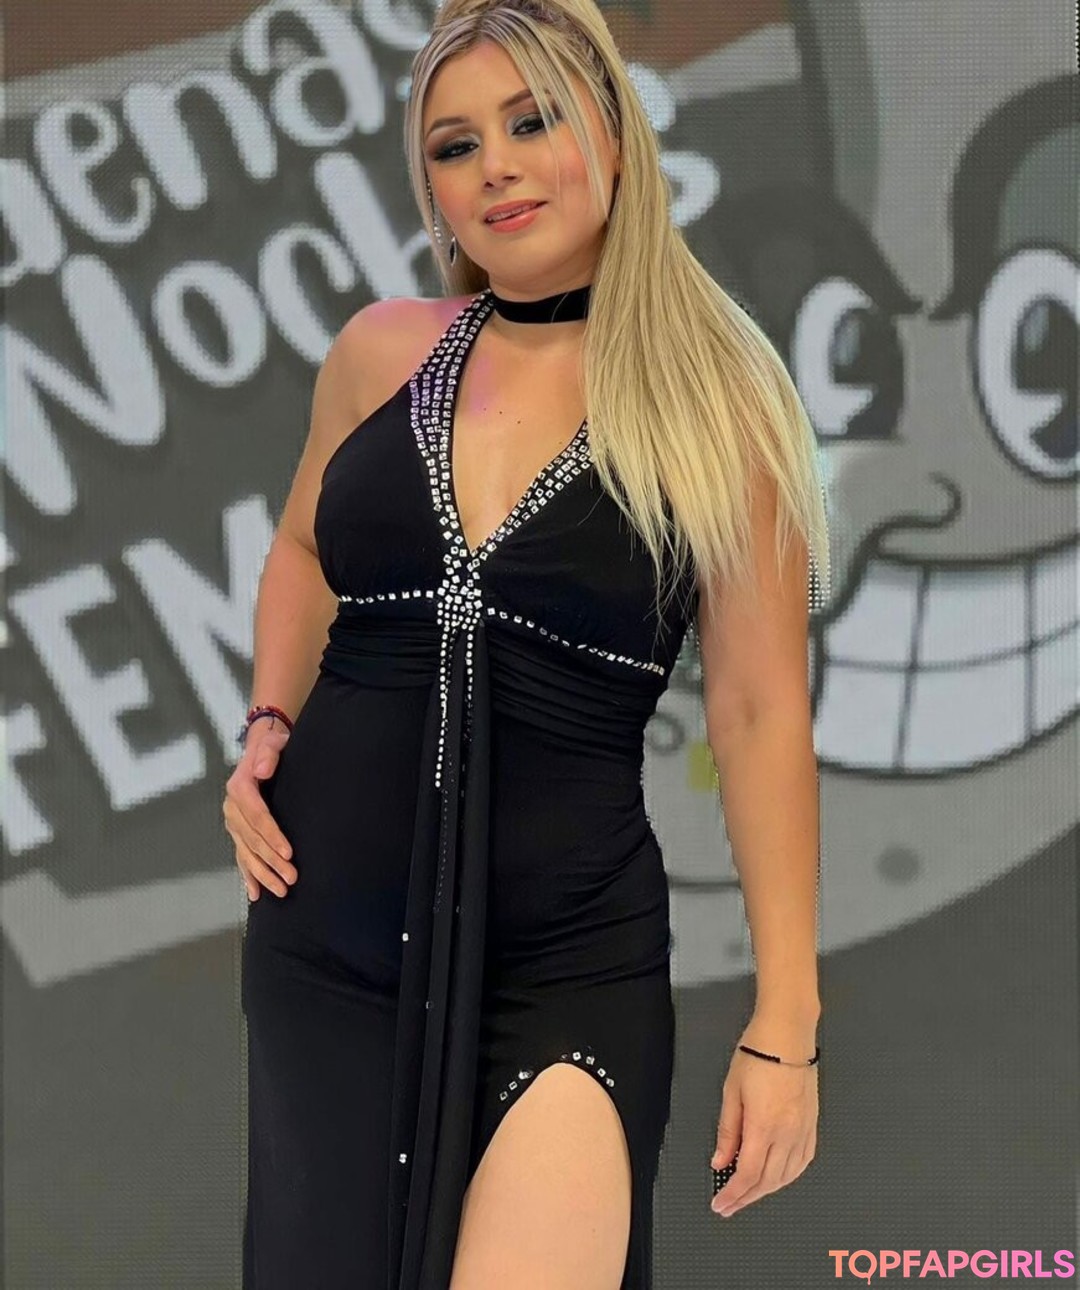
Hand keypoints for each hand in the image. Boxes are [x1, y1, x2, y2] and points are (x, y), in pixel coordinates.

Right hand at [222, 719, 296, 900]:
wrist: (261, 751)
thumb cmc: (271, 747)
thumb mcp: (272, 742)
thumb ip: (268, 754)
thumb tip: (261, 770)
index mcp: (239, 788)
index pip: (257, 816)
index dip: (272, 836)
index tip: (289, 853)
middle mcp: (232, 808)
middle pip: (253, 839)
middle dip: (272, 861)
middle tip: (292, 879)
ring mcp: (233, 822)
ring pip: (247, 853)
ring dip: (263, 874)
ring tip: (282, 891)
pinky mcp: (238, 832)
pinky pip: (241, 857)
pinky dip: (248, 876)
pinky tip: (255, 894)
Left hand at [709, 1021, 818, 1216]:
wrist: (788, 1034)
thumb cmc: (757, 1055)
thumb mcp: (731, 1092)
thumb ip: (727, 1132)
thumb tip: (720, 1162)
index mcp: (764, 1127)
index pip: (748, 1174)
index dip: (733, 1194)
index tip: (720, 1205)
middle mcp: (788, 1134)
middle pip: (768, 1181)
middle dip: (746, 1198)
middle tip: (729, 1205)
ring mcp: (803, 1130)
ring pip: (787, 1176)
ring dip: (767, 1190)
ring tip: (748, 1194)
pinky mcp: (813, 1124)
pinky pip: (803, 1161)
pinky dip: (789, 1176)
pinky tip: (778, 1178)